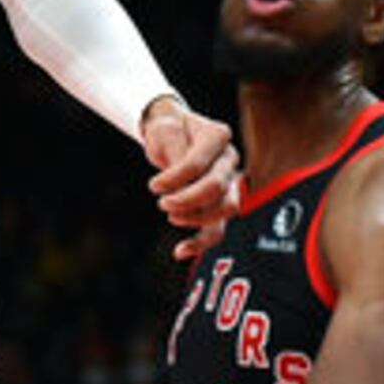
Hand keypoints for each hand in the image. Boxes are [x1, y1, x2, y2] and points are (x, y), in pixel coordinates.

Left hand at [142, 99, 239, 257]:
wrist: (172, 134)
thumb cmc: (168, 131)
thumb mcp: (165, 132)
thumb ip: (175, 154)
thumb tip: (179, 186)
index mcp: (217, 135)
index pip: (199, 162)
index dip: (175, 178)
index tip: (153, 185)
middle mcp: (229, 158)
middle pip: (217, 187)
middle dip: (187, 200)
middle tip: (162, 203)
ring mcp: (229, 181)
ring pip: (226, 208)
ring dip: (196, 218)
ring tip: (171, 216)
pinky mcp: (220, 202)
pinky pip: (218, 227)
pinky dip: (200, 242)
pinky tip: (180, 251)